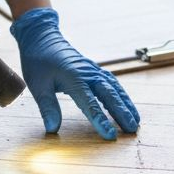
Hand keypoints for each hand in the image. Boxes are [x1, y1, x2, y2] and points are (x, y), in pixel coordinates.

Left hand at [10, 7, 140, 139]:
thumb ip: (48, 108)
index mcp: (73, 78)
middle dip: (122, 113)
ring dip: (126, 104)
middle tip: (132, 130)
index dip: (101, 121)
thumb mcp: (38, 85)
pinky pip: (112, 83)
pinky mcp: (95, 70)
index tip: (111, 136)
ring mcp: (93, 70)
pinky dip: (121, 95)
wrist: (41, 37)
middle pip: (109, 95)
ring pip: (115, 89)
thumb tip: (52, 130)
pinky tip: (126, 105)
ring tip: (135, 121)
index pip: (90, 103)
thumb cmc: (38, 61)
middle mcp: (88, 73)